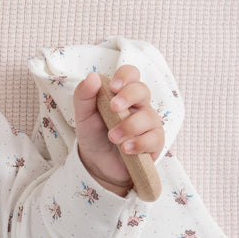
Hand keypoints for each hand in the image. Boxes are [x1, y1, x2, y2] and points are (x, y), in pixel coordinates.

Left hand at [73, 67, 164, 194]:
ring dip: (128, 127)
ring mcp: (149, 123)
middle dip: (128, 96)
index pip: (131, 74)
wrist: (97, 163)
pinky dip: (139, 143)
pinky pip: (154, 138)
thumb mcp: (83, 116)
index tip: (113, 86)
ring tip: (112, 138)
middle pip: (143, 90)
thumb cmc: (94, 134)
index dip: (125, 76)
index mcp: (122, 94)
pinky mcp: (154, 142)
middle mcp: (138, 105)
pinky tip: (126, 149)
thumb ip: (84, 96)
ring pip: (147, 117)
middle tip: (113, 108)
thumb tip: (92, 76)